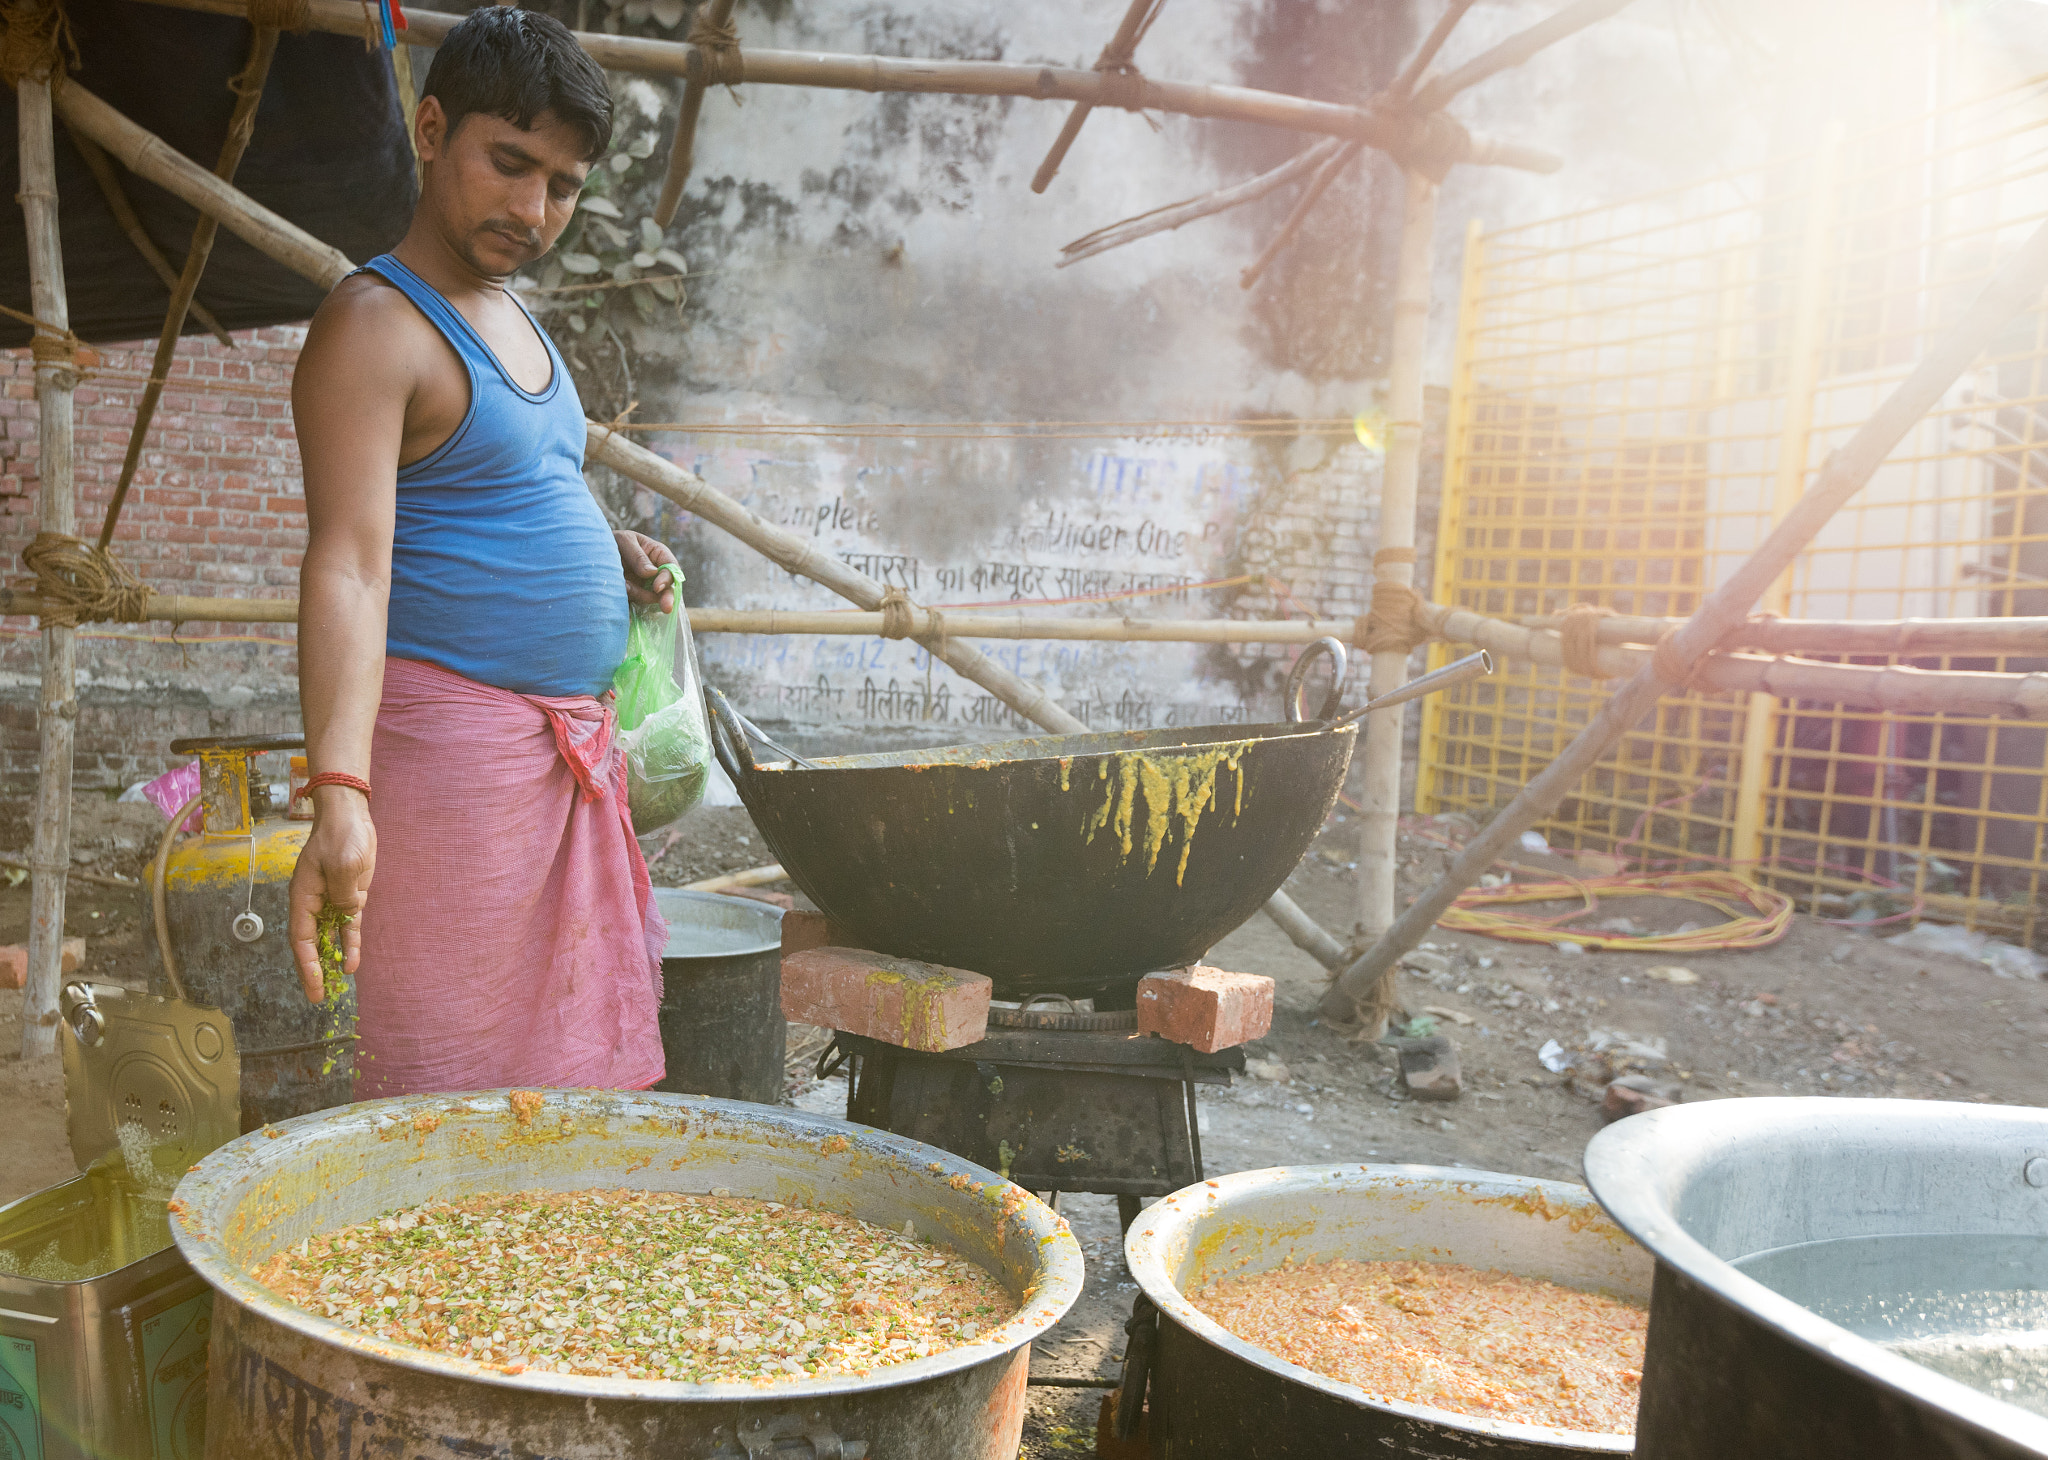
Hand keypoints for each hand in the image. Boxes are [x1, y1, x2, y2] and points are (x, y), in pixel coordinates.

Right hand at [287, 786, 375, 1002]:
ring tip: (335, 986)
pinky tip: (351, 963)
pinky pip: (348, 925)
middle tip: (318, 997)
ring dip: (331, 960)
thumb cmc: (341, 837)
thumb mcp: (342, 864)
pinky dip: (349, 943)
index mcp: (303, 896)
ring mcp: (331, 899)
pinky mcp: (349, 896)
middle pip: (311, 943)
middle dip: (314, 970)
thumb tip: (347, 913)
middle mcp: (313, 902)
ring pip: (329, 937)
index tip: (312, 985)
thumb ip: (343, 893)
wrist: (350, 816)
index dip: (306, 964)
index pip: (301, 938)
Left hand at [616, 530, 677, 613]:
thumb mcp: (624, 541)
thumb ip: (638, 556)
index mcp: (657, 554)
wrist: (590, 552)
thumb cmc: (610, 540)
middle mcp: (654, 572)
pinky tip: (619, 594)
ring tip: (622, 586)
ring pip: (650, 598)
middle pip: (667, 587)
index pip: (671, 567)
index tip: (657, 587)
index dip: (668, 578)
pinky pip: (635, 604)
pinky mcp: (632, 597)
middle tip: (666, 608)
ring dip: (638, 595)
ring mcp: (644, 586)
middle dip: (667, 598)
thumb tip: (652, 573)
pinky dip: (628, 602)